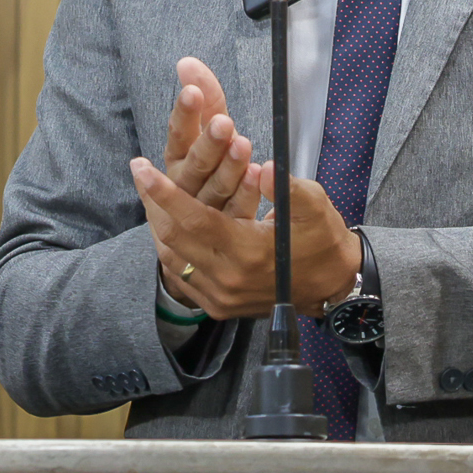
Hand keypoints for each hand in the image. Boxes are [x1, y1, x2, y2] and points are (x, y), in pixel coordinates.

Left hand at [132, 161, 360, 319]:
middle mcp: (229, 278)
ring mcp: (221, 296)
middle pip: (174, 238)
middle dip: (153, 202)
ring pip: (173, 258)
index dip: (164, 192)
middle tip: (141, 172)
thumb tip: (261, 168)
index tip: (142, 167)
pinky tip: (168, 227)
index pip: (194, 219)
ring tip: (150, 196)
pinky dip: (171, 249)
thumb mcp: (313, 206)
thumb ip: (286, 187)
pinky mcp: (219, 305)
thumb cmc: (323, 241)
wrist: (331, 286)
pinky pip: (183, 276)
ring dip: (158, 225)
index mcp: (249, 252)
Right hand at [152, 57, 262, 214]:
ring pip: (216, 187)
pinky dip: (246, 193)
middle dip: (208, 142)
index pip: (178, 133)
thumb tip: (187, 63)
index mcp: (177, 160)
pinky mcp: (228, 227)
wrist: (215, 232)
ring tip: (244, 144)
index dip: (184, 114)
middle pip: (194, 163)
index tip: (192, 91)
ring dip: (229, 166)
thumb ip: (206, 99)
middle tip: (224, 124)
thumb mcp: (210, 132)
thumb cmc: (210, 168)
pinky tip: (257, 175)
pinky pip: (237, 210)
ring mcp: (206, 209)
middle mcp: (185, 185)